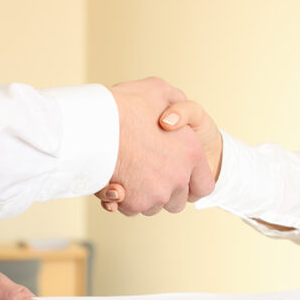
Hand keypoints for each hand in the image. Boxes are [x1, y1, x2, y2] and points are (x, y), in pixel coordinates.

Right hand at [96, 78, 214, 215]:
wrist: (95, 124)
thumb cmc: (125, 105)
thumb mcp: (158, 90)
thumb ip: (174, 104)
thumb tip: (173, 115)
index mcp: (192, 153)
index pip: (204, 186)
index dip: (192, 185)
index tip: (179, 180)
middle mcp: (178, 177)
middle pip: (176, 201)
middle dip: (164, 193)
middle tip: (147, 175)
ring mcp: (157, 193)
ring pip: (152, 206)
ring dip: (142, 196)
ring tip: (128, 175)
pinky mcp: (135, 203)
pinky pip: (130, 208)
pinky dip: (123, 200)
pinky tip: (114, 181)